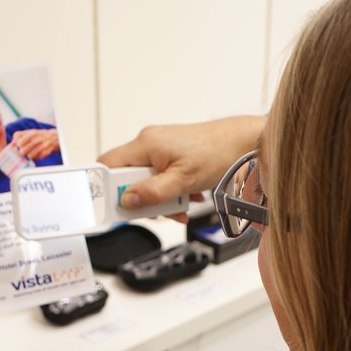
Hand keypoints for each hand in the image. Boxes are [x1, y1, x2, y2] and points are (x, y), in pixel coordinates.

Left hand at [11, 128, 59, 160]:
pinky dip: (34, 157)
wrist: (52, 138)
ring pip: (29, 156)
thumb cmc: (36, 135)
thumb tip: (10, 145)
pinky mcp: (46, 152)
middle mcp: (37, 139)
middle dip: (21, 152)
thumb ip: (17, 136)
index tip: (18, 146)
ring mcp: (42, 146)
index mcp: (31, 133)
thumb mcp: (27, 132)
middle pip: (22, 151)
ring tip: (30, 152)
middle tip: (23, 151)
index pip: (19, 142)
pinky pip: (36, 158)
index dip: (16, 146)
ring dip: (28, 155)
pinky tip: (36, 154)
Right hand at [97, 116, 263, 218]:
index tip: (114, 206)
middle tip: (159, 209)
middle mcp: (148, 142)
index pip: (108, 165)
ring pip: (146, 180)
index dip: (106, 188)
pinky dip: (170, 191)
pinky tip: (186, 197)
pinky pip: (160, 176)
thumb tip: (127, 200)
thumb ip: (153, 192)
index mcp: (145, 144)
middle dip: (142, 198)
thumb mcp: (183, 180)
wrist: (244, 141)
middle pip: (127, 177)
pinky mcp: (171, 154)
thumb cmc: (218, 153)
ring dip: (160, 198)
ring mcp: (160, 148)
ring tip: (180, 204)